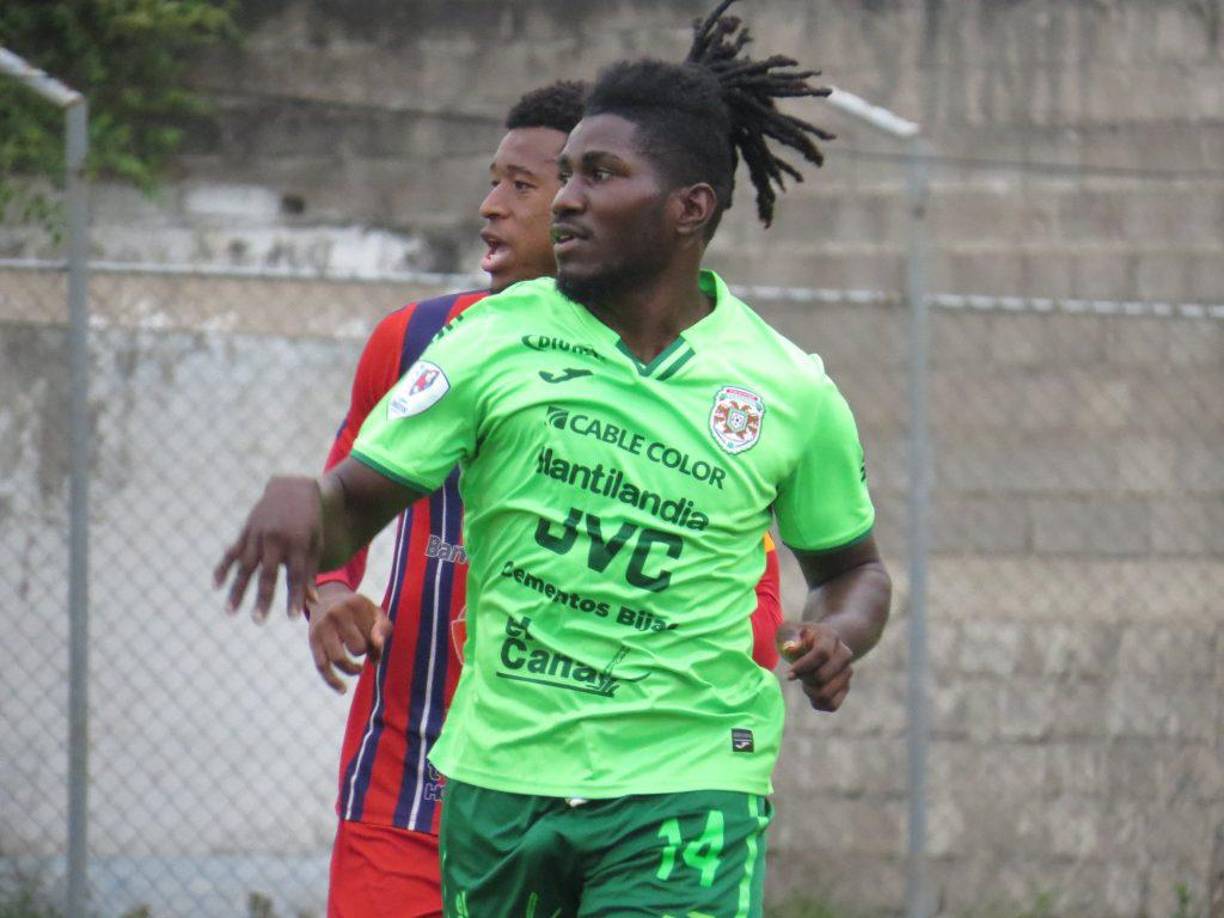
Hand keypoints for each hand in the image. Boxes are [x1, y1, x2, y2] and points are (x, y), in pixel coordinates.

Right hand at [213, 475, 322, 620]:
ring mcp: (258, 534)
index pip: (295, 575)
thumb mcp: (315, 544)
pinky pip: (232, 551)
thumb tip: (311, 601)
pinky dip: (223, 568)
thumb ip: (309, 571)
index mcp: (298, 543)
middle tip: (258, 621)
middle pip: (268, 574)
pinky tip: (216, 585)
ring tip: (230, 612)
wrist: (293, 488)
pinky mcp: (246, 530)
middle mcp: (276, 539)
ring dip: (237, 589)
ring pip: (246, 566)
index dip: (294, 596)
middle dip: (263, 598)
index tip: (293, 617)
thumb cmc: (309, 521)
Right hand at [308, 584, 392, 692]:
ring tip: (359, 669)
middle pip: (357, 648)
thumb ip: (382, 628)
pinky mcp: (312, 640)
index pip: (373, 635)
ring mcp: (322, 627)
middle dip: (365, 653)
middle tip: (366, 649)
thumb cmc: (358, 610)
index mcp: (355, 604)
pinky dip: (332, 681)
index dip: (377, 645)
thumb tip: (378, 646)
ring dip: (352, 669)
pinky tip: (343, 690)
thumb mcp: (374, 612)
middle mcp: (336, 614)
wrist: (327, 598)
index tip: (376, 645)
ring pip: (338, 659)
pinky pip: (321, 666)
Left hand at [777, 621, 853, 711]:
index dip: (804, 666)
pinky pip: (831, 705)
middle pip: (822, 677)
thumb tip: (791, 648)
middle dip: (804, 679)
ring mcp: (847, 671)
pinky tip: (812, 690)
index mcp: (830, 636)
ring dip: (810, 691)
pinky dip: (817, 702)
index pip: (822, 654)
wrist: (817, 644)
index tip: (789, 674)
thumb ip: (788, 635)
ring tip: (806, 681)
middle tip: (798, 674)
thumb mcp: (789, 630)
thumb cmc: (798, 637)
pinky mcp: (846, 687)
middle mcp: (844, 654)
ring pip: (826, 694)